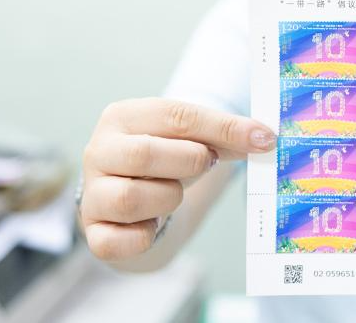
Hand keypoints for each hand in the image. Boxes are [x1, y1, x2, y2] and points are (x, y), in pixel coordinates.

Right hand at [80, 98, 275, 261]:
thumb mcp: (191, 140)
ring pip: (131, 198)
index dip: (224, 127)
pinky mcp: (93, 232)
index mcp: (123, 117)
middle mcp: (98, 151)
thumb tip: (264, 138)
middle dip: (189, 161)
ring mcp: (91, 193)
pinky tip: (153, 226)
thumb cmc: (165, 162)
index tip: (263, 139)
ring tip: (173, 194)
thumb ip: (224, 136)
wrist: (133, 202)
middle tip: (206, 164)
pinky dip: (145, 236)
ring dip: (168, 198)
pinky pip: (117, 241)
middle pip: (144, 154)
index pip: (176, 115)